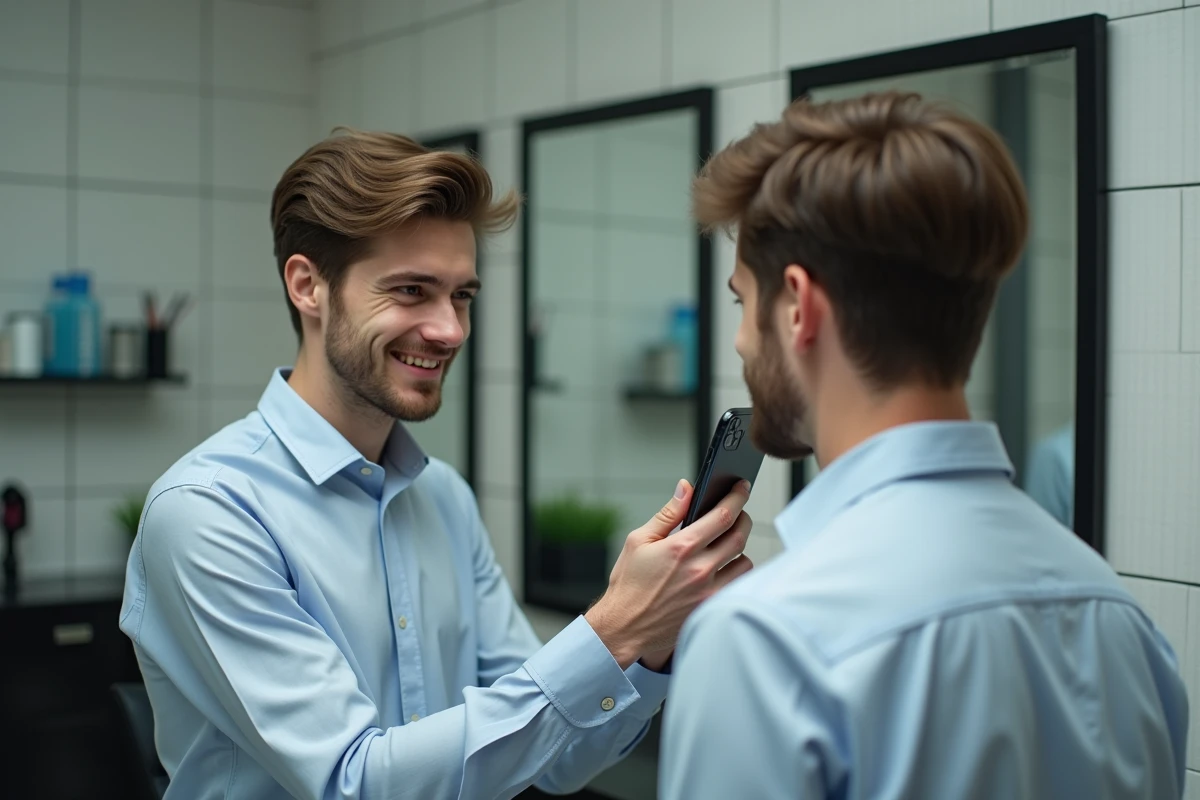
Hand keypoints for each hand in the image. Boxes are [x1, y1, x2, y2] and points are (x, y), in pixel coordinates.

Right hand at [585, 479, 753, 668]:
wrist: (625, 627)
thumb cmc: (629, 584)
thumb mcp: (639, 540)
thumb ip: (668, 513)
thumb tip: (686, 488)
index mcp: (682, 547)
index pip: (723, 515)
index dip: (737, 496)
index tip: (742, 487)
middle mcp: (700, 569)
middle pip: (740, 535)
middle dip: (743, 518)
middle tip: (738, 512)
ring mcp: (709, 591)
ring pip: (744, 561)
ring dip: (739, 547)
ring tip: (726, 543)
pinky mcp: (712, 607)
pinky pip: (738, 584)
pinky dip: (736, 572)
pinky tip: (723, 567)